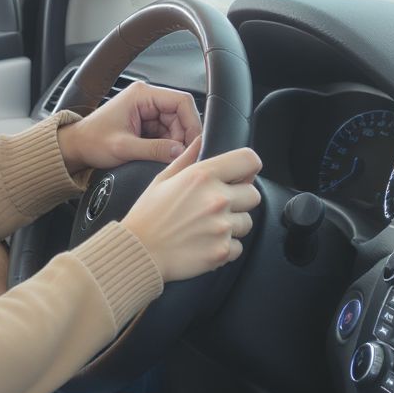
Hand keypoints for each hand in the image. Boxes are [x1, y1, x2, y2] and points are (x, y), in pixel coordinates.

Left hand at [56, 81, 200, 173]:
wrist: (75, 147)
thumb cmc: (91, 141)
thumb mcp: (123, 147)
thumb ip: (154, 149)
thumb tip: (181, 152)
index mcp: (141, 95)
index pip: (181, 101)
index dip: (192, 122)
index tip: (195, 143)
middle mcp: (146, 99)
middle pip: (181, 115)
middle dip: (183, 136)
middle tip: (180, 156)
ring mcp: (146, 111)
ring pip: (175, 126)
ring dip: (175, 143)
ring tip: (165, 157)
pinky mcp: (145, 124)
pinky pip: (166, 133)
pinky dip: (167, 146)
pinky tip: (160, 155)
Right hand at [121, 137, 261, 282]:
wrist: (139, 252)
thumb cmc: (148, 215)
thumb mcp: (162, 179)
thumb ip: (187, 158)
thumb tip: (200, 141)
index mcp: (202, 176)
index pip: (249, 160)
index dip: (247, 167)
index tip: (241, 174)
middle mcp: (216, 199)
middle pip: (253, 194)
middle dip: (239, 199)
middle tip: (216, 206)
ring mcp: (221, 226)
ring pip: (246, 222)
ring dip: (232, 224)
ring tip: (205, 226)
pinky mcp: (222, 250)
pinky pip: (238, 246)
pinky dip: (224, 246)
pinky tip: (204, 242)